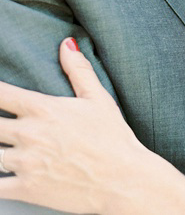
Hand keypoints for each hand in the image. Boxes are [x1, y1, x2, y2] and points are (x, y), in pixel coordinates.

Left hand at [0, 38, 154, 213]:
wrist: (124, 179)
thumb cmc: (114, 139)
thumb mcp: (99, 99)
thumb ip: (79, 70)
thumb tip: (66, 44)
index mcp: (44, 109)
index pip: (0, 94)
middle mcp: (30, 134)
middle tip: (1, 125)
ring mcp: (26, 163)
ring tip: (3, 146)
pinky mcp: (26, 189)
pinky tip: (1, 173)